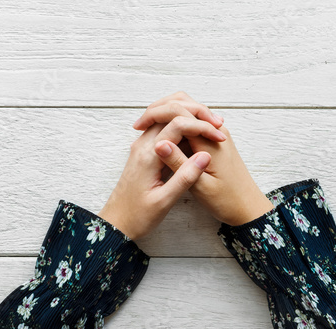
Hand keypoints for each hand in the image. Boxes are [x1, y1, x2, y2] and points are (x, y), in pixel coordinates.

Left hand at [97, 119, 216, 240]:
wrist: (116, 222)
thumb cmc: (138, 216)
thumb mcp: (164, 202)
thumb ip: (184, 178)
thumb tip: (205, 156)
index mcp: (148, 155)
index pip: (177, 124)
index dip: (201, 126)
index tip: (219, 136)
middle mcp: (143, 145)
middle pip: (169, 112)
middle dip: (196, 114)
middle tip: (217, 125)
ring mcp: (142, 146)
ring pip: (166, 117)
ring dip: (188, 117)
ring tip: (210, 127)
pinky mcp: (145, 151)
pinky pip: (163, 129)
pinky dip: (181, 126)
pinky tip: (195, 135)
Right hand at [135, 92, 274, 225]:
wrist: (248, 207)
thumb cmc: (227, 200)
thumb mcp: (200, 187)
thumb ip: (179, 163)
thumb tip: (159, 142)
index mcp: (210, 139)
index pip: (179, 112)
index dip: (155, 115)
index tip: (138, 128)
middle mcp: (214, 129)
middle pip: (183, 103)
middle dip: (158, 109)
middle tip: (139, 125)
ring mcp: (214, 132)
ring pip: (186, 110)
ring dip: (165, 114)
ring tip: (145, 128)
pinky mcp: (212, 139)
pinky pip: (190, 122)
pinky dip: (173, 123)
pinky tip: (160, 135)